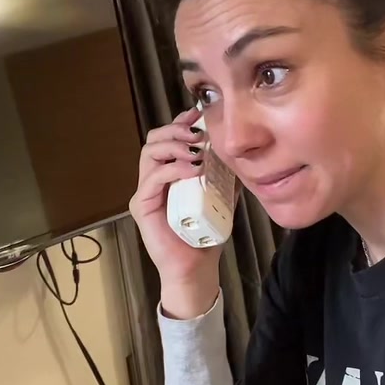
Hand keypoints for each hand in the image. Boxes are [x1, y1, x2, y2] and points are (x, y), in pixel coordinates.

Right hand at [129, 108, 221, 315]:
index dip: (181, 123)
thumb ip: (226, 178)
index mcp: (168, 174)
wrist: (195, 269)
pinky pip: (152, 178)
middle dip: (176, 130)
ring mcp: (145, 192)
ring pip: (149, 153)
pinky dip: (173, 169)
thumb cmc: (204, 236)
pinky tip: (193, 169)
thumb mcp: (221, 199)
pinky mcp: (142, 206)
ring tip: (197, 150)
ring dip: (174, 145)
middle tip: (198, 132)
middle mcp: (153, 179)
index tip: (199, 115)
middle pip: (154, 139)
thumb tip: (242, 157)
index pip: (168, 138)